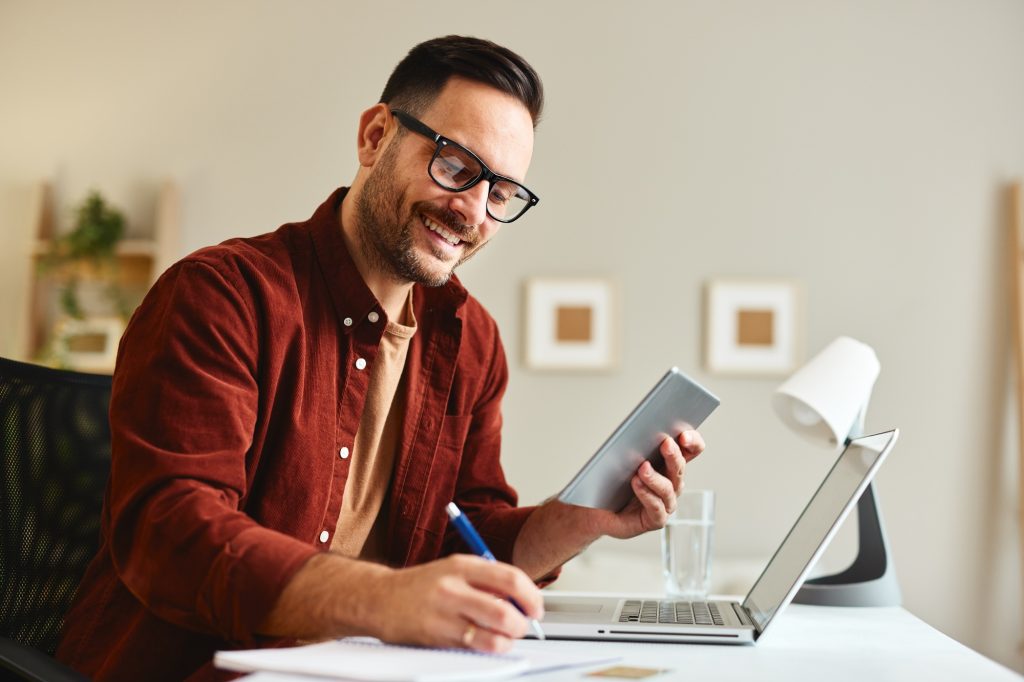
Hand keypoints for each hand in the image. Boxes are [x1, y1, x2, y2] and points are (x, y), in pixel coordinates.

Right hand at [368, 555, 543, 653]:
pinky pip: (475, 647)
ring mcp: (444, 613)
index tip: (536, 607)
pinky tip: (489, 642)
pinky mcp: (437, 636)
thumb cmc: (421, 585)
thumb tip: (522, 597)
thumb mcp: (453, 569)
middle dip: (522, 623)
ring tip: (507, 636)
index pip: (510, 578)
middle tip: (524, 625)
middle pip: (505, 609)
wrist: (379, 598)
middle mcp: (454, 587)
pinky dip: (490, 647)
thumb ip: (486, 579)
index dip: (531, 596)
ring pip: (493, 634)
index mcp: (462, 565)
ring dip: (508, 639)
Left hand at [581, 429, 705, 539]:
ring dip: (655, 477)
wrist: (598, 509)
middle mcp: (673, 483)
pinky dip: (646, 494)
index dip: (692, 441)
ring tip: (643, 467)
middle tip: (665, 443)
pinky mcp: (656, 519)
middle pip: (680, 467)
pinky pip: (656, 507)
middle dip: (674, 455)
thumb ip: (637, 444)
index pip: (691, 450)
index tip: (684, 434)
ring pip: (668, 488)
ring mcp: (666, 503)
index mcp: (670, 463)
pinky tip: (636, 483)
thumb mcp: (624, 457)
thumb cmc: (613, 481)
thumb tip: (639, 429)